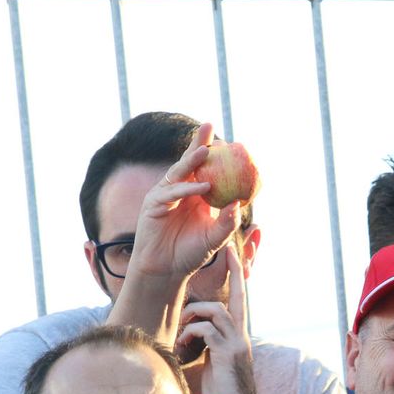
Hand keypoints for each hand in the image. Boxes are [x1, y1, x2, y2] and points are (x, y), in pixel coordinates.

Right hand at [122, 122, 240, 284]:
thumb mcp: (214, 238)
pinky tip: (203, 187)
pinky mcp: (153, 204)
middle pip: (189, 161)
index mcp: (195, 193)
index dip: (213, 151)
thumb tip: (239, 204)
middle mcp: (180, 190)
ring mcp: (165, 195)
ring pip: (179, 173)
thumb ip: (227, 223)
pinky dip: (186, 189)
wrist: (166, 269)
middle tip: (209, 124)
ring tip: (207, 151)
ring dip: (192, 161)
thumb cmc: (190, 253)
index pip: (205, 168)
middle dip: (198, 142)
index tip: (230, 140)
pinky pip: (171, 193)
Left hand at [176, 247, 256, 393]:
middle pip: (232, 301)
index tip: (232, 254)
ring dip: (193, 316)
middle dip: (224, 283)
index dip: (236, 278)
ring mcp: (237, 345)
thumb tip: (180, 338)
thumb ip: (199, 348)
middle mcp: (240, 338)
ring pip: (215, 311)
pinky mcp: (228, 354)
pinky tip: (184, 348)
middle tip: (224, 261)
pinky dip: (191, 334)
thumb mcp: (205, 366)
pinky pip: (207, 330)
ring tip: (182, 335)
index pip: (238, 302)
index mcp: (236, 340)